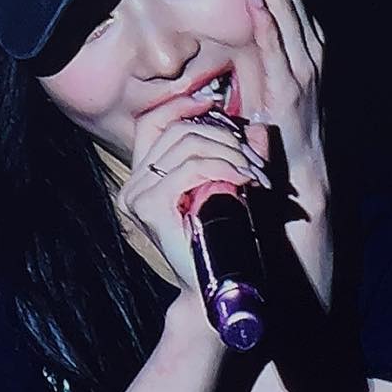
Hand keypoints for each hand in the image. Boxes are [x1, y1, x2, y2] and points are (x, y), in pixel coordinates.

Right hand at [118, 99, 270, 295]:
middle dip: (225, 137)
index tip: (217, 104)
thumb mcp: (230, 189)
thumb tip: (257, 128)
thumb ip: (239, 158)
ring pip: (187, 144)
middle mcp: (134, 184)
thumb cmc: (223, 241)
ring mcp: (137, 196)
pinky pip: (190, 168)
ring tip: (255, 175)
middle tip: (255, 161)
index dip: (183, 105)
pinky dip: (224, 168)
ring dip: (231, 153)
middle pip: (178, 130)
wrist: (215, 286)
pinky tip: (245, 181)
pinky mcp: (149, 207)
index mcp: (144, 178)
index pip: (153, 122)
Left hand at [241, 0, 327, 215]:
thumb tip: (241, 10)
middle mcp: (309, 45)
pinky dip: (266, 19)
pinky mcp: (289, 87)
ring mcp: (303, 65)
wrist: (304, 169)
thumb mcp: (274, 75)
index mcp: (305, 38)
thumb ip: (264, 43)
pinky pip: (276, 46)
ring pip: (284, 6)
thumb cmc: (280, 124)